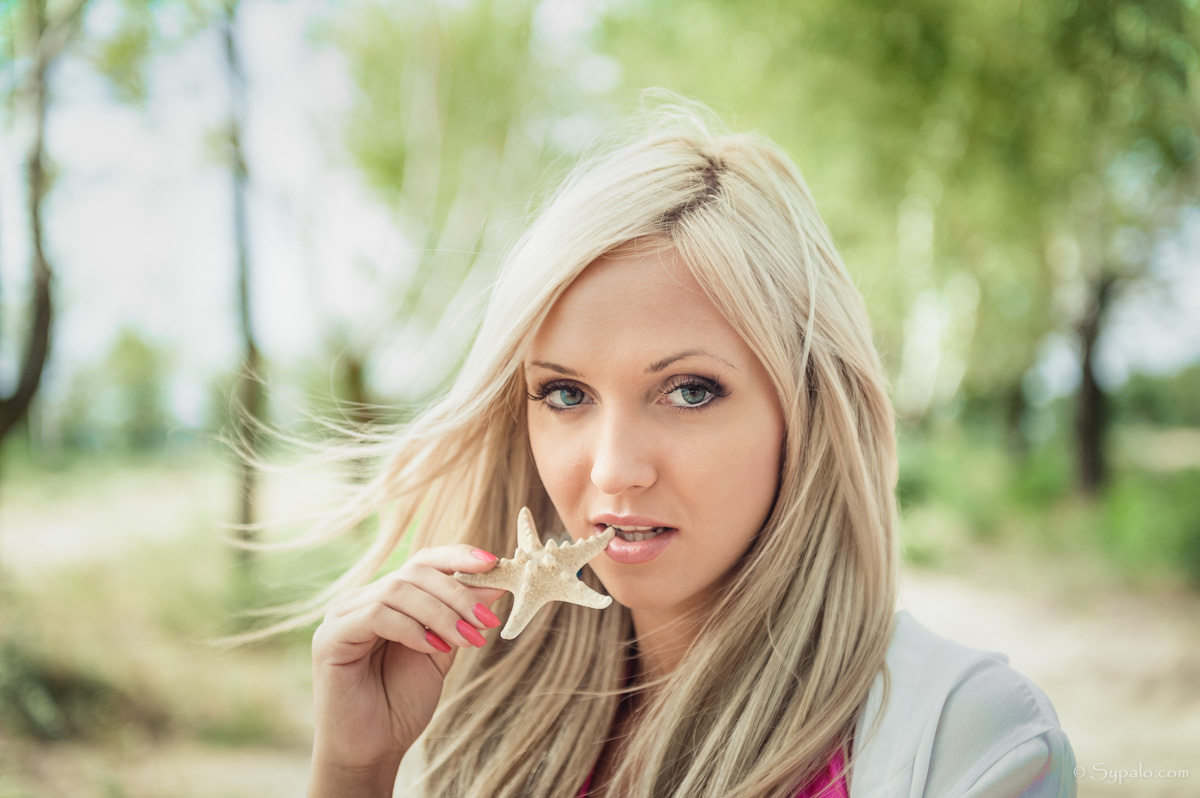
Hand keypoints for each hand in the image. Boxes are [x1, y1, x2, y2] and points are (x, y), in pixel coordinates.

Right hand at [308, 545, 504, 791]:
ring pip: (398, 591)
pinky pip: (375, 615)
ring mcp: (343, 615)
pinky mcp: (331, 638)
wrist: (372, 749)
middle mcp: (363, 599)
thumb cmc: (402, 701)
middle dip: (458, 593)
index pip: (423, 562)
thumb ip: (460, 617)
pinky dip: (411, 628)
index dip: (457, 556)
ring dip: (441, 613)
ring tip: (468, 639)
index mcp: (388, 598)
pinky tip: (433, 648)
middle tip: (488, 619)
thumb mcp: (442, 651)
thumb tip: (495, 584)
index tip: (494, 562)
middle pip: (415, 573)